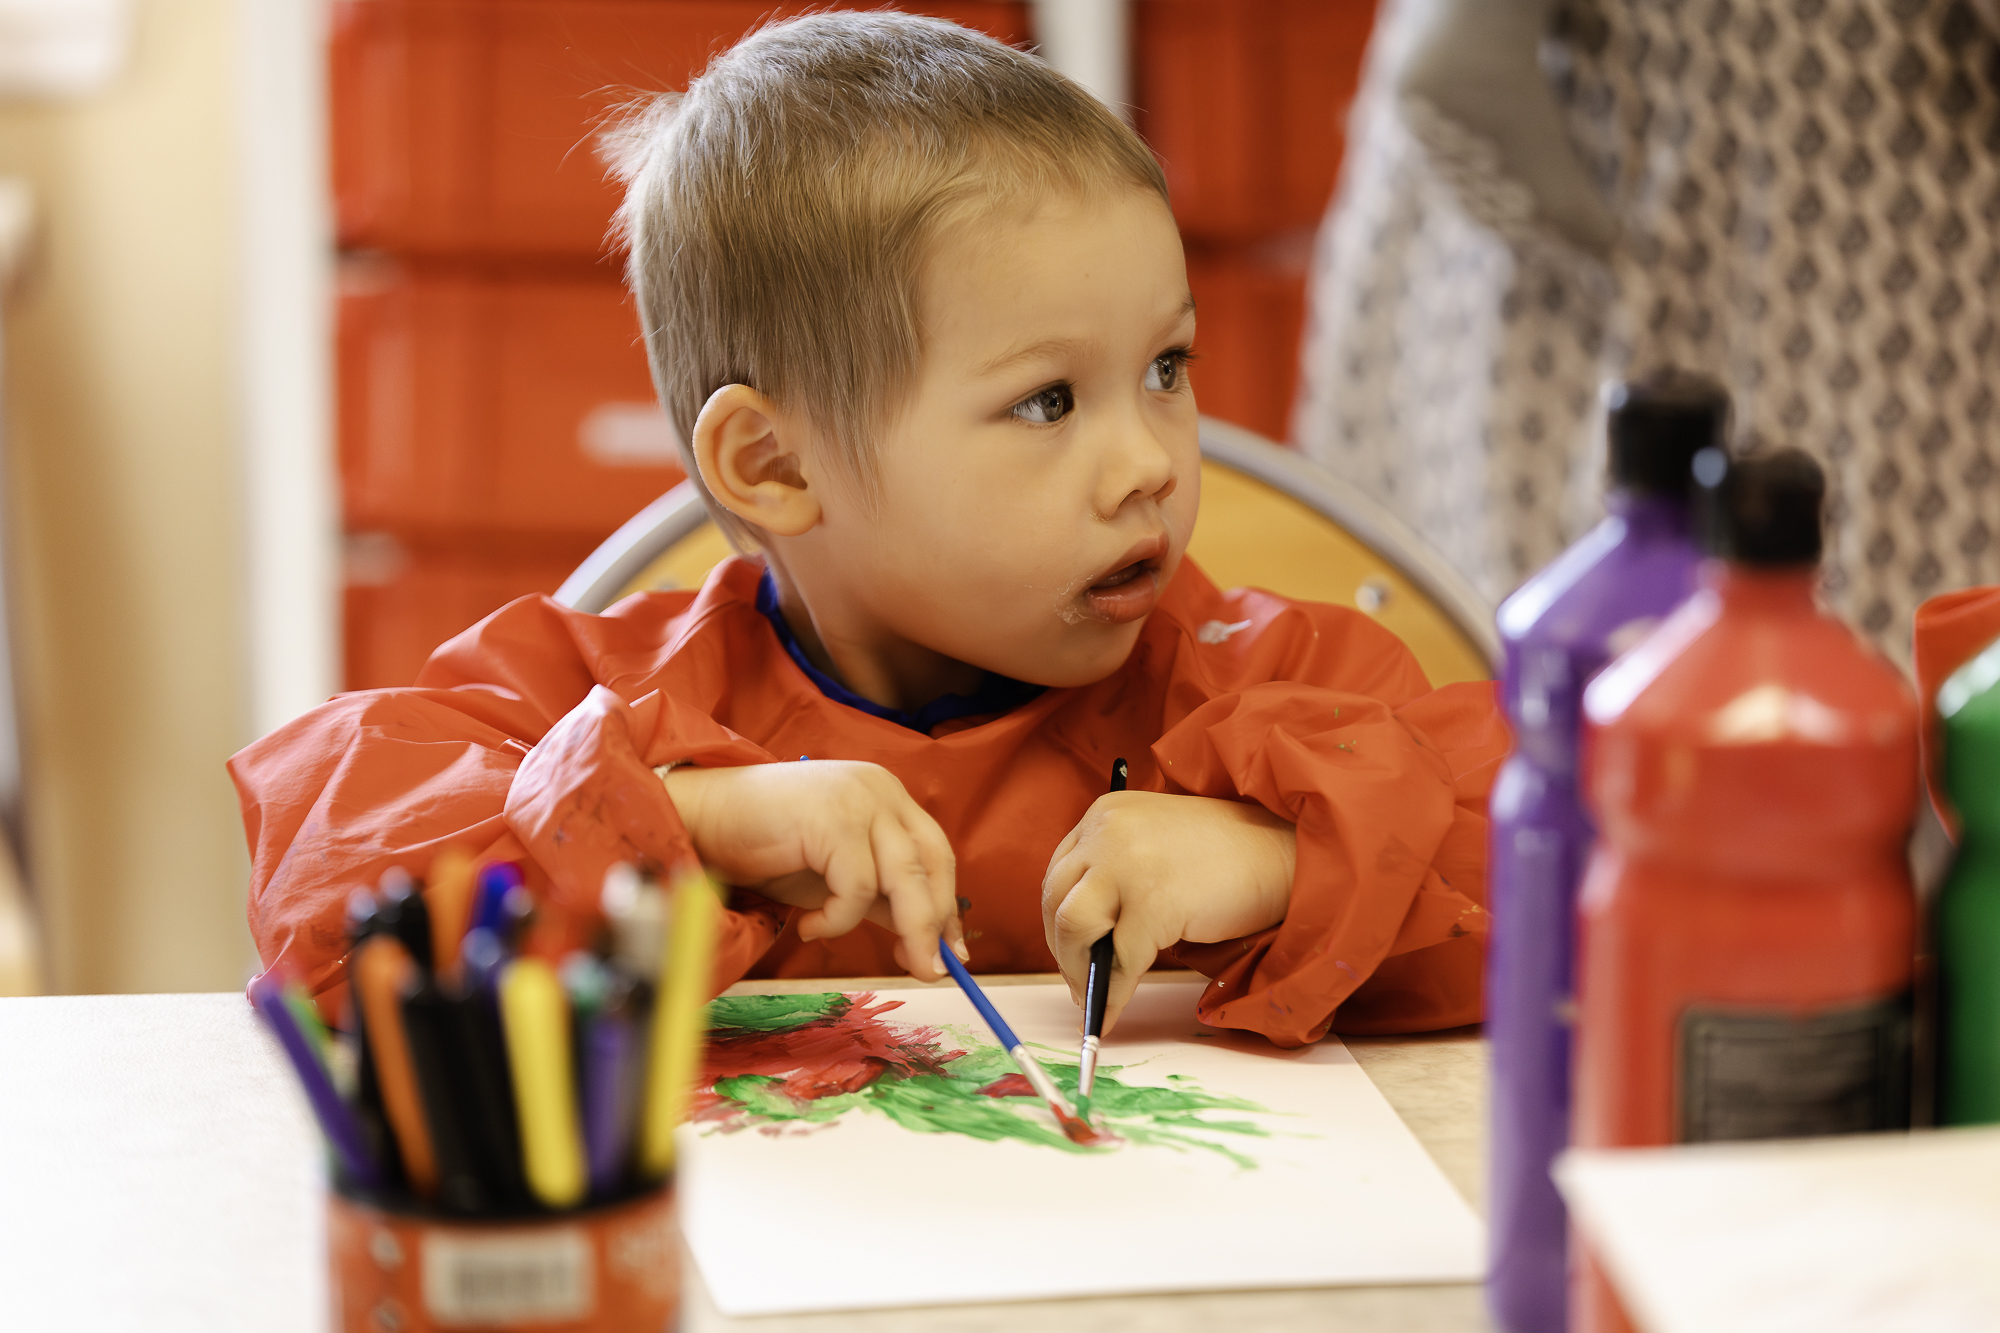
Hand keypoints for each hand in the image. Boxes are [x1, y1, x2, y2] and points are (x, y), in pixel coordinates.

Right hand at [663, 762, 962, 980]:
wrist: (701, 821)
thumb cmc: (765, 849)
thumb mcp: (835, 878)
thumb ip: (880, 897)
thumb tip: (928, 941)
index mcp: (885, 796)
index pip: (935, 851)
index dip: (945, 903)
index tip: (951, 951)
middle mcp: (879, 789)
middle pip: (931, 862)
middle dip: (934, 923)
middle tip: (929, 969)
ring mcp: (858, 799)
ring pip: (904, 877)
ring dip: (905, 929)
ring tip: (891, 960)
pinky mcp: (832, 819)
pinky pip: (857, 887)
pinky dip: (840, 919)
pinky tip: (810, 926)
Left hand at [1042, 791, 1295, 1032]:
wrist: (1290, 855)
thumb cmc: (1232, 857)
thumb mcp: (1157, 848)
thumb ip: (1118, 873)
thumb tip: (1082, 942)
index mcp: (1108, 813)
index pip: (1061, 872)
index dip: (1059, 919)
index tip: (1068, 950)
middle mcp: (1109, 831)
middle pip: (1056, 900)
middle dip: (1063, 950)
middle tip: (1078, 982)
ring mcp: (1128, 863)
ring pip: (1073, 928)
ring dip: (1078, 970)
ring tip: (1094, 994)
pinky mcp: (1152, 902)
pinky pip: (1117, 961)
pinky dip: (1111, 994)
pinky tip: (1113, 1011)